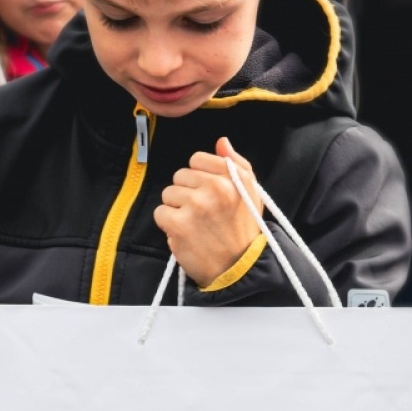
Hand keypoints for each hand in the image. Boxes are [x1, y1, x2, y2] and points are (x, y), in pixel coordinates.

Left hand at [154, 137, 263, 287]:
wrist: (240, 269)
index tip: (208, 194)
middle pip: (180, 176)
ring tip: (195, 225)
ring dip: (177, 209)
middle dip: (187, 193)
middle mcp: (215, 188)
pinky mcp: (179, 224)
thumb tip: (221, 141)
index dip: (199, 177)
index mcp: (232, 177)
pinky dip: (168, 225)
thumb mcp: (251, 192)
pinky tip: (185, 234)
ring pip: (168, 194)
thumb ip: (236, 164)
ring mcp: (196, 206)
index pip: (197, 159)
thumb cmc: (244, 230)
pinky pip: (160, 212)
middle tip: (202, 214)